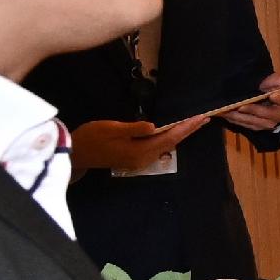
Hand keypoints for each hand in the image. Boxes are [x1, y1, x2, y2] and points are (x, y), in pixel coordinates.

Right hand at [71, 116, 201, 171]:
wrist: (75, 154)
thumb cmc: (91, 138)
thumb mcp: (111, 128)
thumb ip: (134, 128)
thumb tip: (154, 126)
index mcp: (140, 151)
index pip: (170, 137)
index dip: (187, 127)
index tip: (201, 118)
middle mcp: (144, 159)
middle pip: (172, 143)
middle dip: (188, 130)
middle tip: (204, 118)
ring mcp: (139, 161)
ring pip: (166, 146)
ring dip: (180, 135)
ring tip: (194, 123)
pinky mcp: (134, 159)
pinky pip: (158, 148)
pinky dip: (169, 138)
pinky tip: (173, 131)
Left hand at [219, 69, 279, 134]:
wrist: (272, 99)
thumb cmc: (278, 87)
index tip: (272, 95)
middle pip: (269, 115)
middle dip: (254, 111)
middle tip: (241, 106)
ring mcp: (270, 123)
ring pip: (257, 122)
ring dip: (242, 118)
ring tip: (229, 112)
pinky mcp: (259, 127)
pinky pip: (249, 126)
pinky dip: (238, 121)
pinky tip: (227, 116)